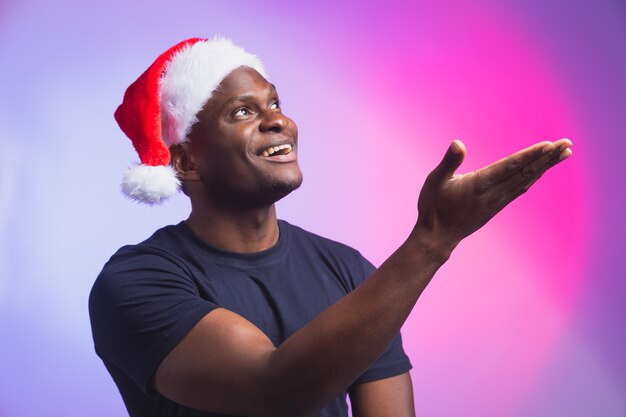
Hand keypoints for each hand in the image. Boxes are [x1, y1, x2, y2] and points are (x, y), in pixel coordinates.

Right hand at [414, 138, 572, 250]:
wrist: (436, 237)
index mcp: (479, 184)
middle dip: (547, 157)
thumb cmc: (433, 207)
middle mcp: (493, 193)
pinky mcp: (496, 206)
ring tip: (563, 153)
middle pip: (525, 172)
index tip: (549, 145)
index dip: (531, 155)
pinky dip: (534, 177)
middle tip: (567, 144)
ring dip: (545, 166)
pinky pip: (520, 189)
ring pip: (526, 180)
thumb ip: (449, 162)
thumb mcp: (434, 181)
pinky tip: (542, 170)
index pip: (510, 166)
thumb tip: (458, 143)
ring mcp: (497, 201)